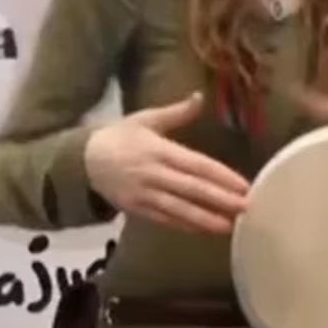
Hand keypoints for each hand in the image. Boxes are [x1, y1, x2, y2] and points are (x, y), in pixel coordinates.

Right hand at [84, 92, 248, 234]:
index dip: (221, 176)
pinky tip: (206, 230)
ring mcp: (144, 195)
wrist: (82, 160)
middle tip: (246, 207)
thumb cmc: (120, 136)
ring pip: (180, 210)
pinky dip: (186, 226)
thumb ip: (177, 112)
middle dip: (221, 200)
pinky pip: (166, 220)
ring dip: (206, 219)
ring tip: (231, 225)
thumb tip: (200, 96)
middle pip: (192, 189)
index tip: (243, 184)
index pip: (196, 165)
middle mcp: (153, 174)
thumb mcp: (146, 118)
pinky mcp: (137, 210)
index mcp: (158, 150)